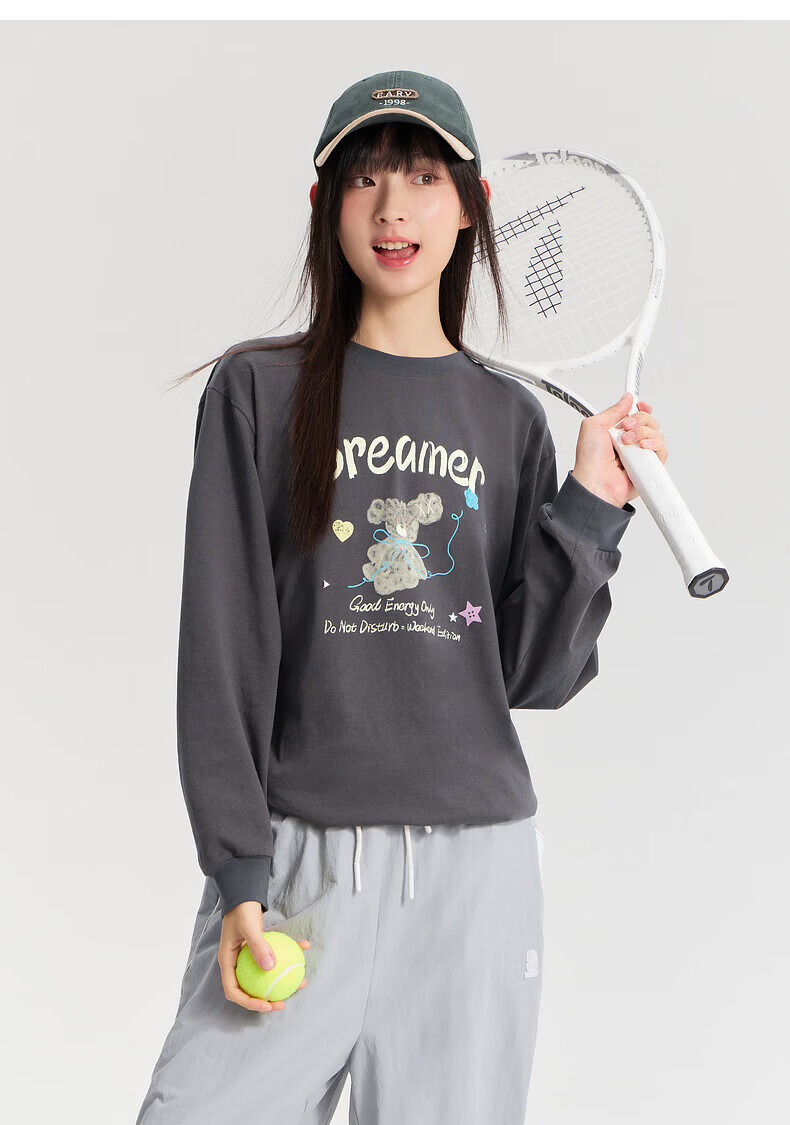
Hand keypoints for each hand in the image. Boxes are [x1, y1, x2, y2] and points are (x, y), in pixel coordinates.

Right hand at [217, 901, 310, 1011]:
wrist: (244, 892)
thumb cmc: (242, 909)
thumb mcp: (249, 927)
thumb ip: (258, 946)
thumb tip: (270, 967)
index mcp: (228, 962)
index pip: (234, 991)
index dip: (249, 1003)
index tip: (267, 1005)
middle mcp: (237, 962)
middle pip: (250, 988)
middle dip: (266, 999)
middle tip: (283, 1001)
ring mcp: (248, 956)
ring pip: (264, 975)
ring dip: (281, 980)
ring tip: (300, 983)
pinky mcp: (260, 948)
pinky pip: (274, 957)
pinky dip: (288, 956)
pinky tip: (305, 949)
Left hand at [571, 392, 668, 507]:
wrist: (595, 482)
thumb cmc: (590, 461)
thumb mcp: (593, 426)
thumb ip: (612, 410)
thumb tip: (627, 399)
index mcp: (617, 431)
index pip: (637, 415)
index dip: (641, 408)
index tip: (639, 405)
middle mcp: (630, 442)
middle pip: (649, 421)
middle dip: (639, 420)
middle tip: (625, 428)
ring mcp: (640, 454)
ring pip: (657, 434)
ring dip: (643, 433)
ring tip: (627, 443)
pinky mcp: (649, 466)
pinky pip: (662, 451)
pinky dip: (654, 445)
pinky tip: (642, 448)